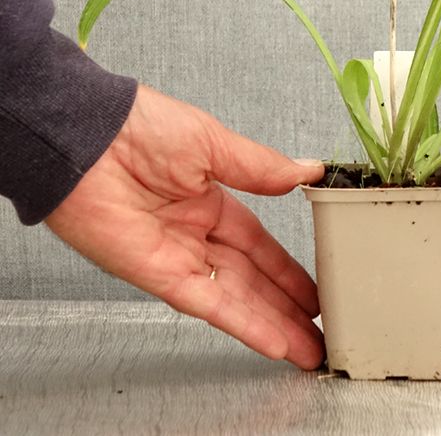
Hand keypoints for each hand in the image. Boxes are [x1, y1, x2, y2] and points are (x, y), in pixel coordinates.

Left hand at [45, 84, 325, 369]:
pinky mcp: (158, 273)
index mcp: (208, 199)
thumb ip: (261, 167)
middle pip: (251, 279)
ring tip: (307, 348)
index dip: (287, 268)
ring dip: (272, 323)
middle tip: (319, 328)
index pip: (258, 244)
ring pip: (235, 297)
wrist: (86, 139)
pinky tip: (271, 339)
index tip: (313, 285)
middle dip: (286, 305)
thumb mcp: (214, 142)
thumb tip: (306, 171)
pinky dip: (241, 323)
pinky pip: (207, 303)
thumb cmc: (138, 126)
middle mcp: (193, 233)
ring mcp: (176, 256)